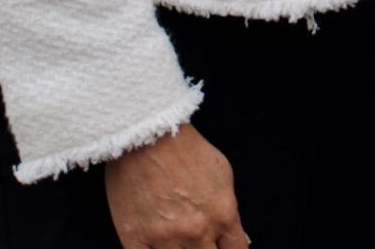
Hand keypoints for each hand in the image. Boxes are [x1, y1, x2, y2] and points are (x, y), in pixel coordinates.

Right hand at [103, 123, 246, 247]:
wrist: (146, 135)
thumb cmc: (186, 150)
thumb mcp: (222, 175)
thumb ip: (230, 211)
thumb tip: (240, 239)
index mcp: (223, 215)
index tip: (220, 248)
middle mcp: (197, 231)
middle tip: (196, 240)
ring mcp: (165, 238)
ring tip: (175, 238)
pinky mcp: (134, 239)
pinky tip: (155, 245)